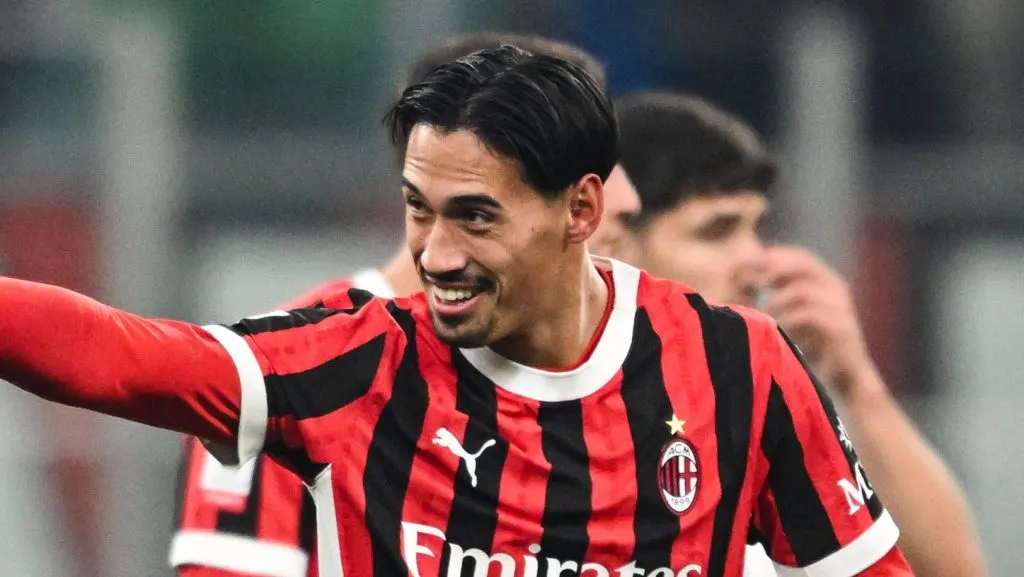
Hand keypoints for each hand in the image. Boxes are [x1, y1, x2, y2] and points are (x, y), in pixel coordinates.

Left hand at [759, 244, 878, 398]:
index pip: (801, 257)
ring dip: (777, 300)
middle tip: (752, 283)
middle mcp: (836, 290)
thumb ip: (781, 296)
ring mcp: (841, 308)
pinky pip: (810, 315)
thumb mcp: (795, 316)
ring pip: (803, 290)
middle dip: (774, 271)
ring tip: (764, 314)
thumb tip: (749, 279)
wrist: (846, 381)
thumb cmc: (814, 348)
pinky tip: (778, 328)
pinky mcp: (841, 328)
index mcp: (826, 283)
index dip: (774, 258)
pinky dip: (789, 319)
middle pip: (804, 265)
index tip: (749, 269)